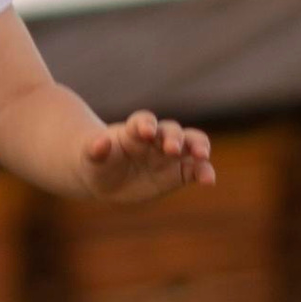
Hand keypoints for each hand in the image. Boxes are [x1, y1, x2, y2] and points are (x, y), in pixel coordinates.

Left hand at [79, 109, 213, 199]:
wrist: (107, 179)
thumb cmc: (98, 162)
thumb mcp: (91, 158)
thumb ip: (96, 149)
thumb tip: (100, 143)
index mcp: (134, 130)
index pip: (143, 121)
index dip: (146, 124)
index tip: (146, 131)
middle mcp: (157, 138)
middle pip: (171, 131)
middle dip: (174, 137)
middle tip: (173, 148)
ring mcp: (170, 155)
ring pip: (191, 144)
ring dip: (198, 147)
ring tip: (202, 156)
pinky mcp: (179, 173)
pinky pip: (196, 169)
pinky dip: (204, 172)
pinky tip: (209, 180)